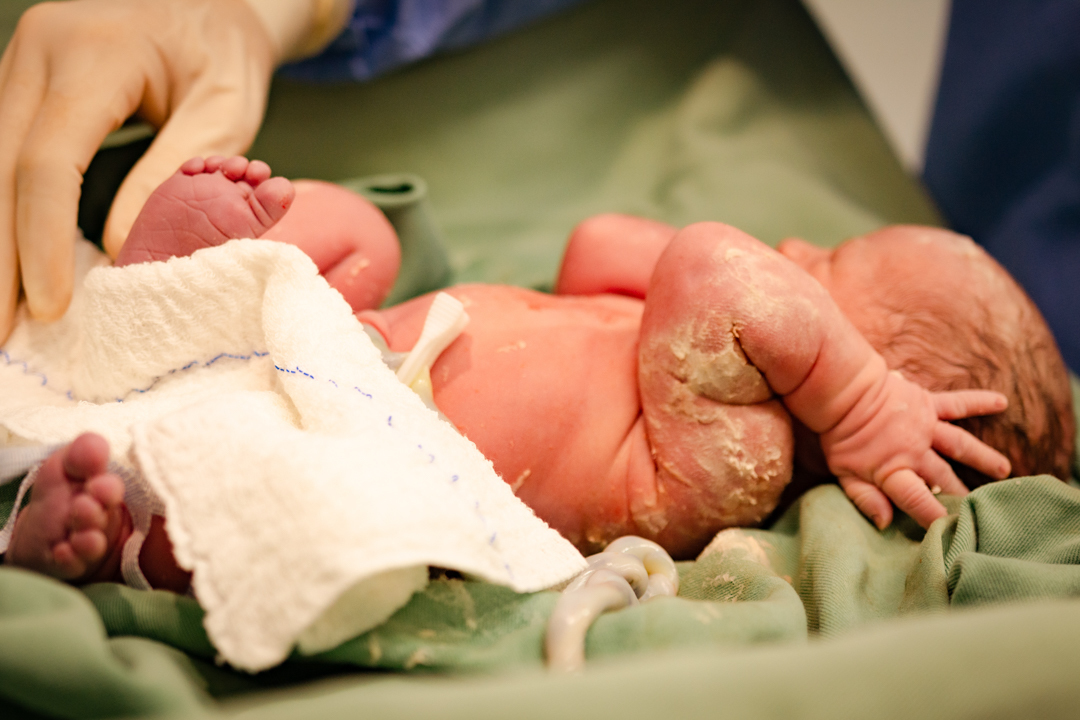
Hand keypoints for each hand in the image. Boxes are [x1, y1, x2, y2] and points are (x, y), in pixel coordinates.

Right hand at [0, 0, 277, 339]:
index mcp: (91, 54)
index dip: (45, 241)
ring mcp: (20, 64)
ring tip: (2, 311)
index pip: (49, 161)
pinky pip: (1, 153)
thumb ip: (178, 174)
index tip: (52, 305)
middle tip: (2, 334)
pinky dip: (5, 210)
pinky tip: (10, 260)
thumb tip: (124, 248)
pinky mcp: (22, 84)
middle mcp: (37, 52)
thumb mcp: (225, 108)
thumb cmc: (224, 50)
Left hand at [820, 370, 1010, 528]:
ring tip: (1004, 471)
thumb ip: (865, 498)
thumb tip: (886, 524)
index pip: (917, 498)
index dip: (933, 515)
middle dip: (961, 493)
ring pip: (960, 444)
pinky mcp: (928, 403)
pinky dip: (979, 401)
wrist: (840, 392)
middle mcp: (914, 449)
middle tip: (982, 508)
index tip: (951, 530)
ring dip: (983, 457)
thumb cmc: (839, 436)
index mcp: (893, 469)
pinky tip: (1002, 402)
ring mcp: (925, 426)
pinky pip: (957, 403)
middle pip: (943, 475)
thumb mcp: (843, 473)